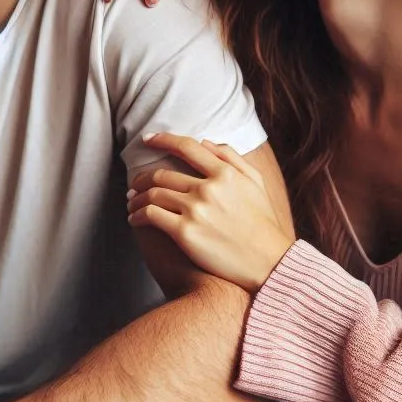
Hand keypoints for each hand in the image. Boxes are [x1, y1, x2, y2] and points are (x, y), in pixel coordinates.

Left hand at [126, 133, 294, 291]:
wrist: (268, 263)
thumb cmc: (263, 224)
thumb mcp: (256, 183)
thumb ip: (232, 158)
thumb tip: (205, 142)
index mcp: (225, 173)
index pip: (186, 147)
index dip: (162, 140)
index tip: (147, 139)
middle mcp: (208, 188)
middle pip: (163, 174)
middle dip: (143, 177)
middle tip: (135, 183)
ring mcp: (195, 210)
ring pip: (153, 194)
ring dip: (137, 197)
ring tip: (132, 202)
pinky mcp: (185, 233)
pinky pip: (151, 216)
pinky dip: (138, 215)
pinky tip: (135, 218)